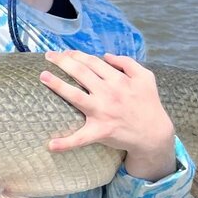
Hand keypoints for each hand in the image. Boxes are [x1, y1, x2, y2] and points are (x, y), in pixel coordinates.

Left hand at [39, 51, 176, 180]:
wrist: (154, 133)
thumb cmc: (149, 104)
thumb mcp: (146, 77)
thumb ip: (127, 62)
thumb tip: (106, 55)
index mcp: (118, 80)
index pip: (93, 62)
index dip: (77, 55)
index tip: (66, 52)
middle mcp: (108, 93)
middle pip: (81, 73)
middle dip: (63, 61)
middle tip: (49, 56)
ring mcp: (102, 112)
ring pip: (75, 95)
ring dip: (57, 85)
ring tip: (43, 76)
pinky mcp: (100, 131)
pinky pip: (81, 138)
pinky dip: (66, 143)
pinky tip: (51, 145)